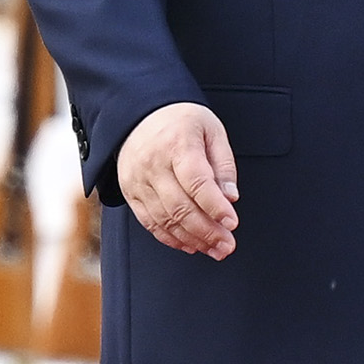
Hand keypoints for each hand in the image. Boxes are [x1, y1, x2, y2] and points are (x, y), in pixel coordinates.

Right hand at [119, 100, 239, 258]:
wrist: (139, 114)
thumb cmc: (180, 120)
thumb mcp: (211, 130)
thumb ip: (223, 164)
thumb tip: (231, 197)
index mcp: (177, 144)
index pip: (197, 182)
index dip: (216, 207)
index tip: (232, 222)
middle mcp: (154, 164)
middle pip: (181, 207)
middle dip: (207, 232)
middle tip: (227, 245)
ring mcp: (139, 180)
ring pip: (165, 219)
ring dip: (192, 240)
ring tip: (213, 249)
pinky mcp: (130, 192)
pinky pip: (150, 222)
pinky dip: (170, 238)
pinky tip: (189, 244)